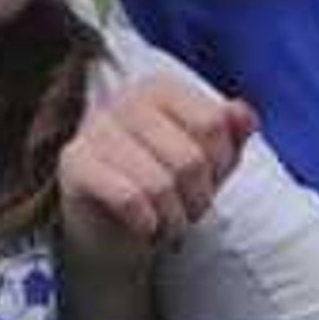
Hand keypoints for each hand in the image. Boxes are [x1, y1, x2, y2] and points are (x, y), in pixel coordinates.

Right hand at [59, 71, 256, 262]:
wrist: (114, 230)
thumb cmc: (166, 187)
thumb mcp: (209, 163)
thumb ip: (231, 136)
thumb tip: (245, 114)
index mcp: (161, 89)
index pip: (213, 123)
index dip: (221, 165)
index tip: (211, 182)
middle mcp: (125, 100)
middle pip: (190, 159)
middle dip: (199, 200)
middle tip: (190, 213)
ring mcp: (96, 129)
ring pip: (159, 184)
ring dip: (175, 220)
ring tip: (170, 226)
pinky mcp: (74, 163)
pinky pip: (128, 197)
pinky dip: (147, 223)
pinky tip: (145, 228)